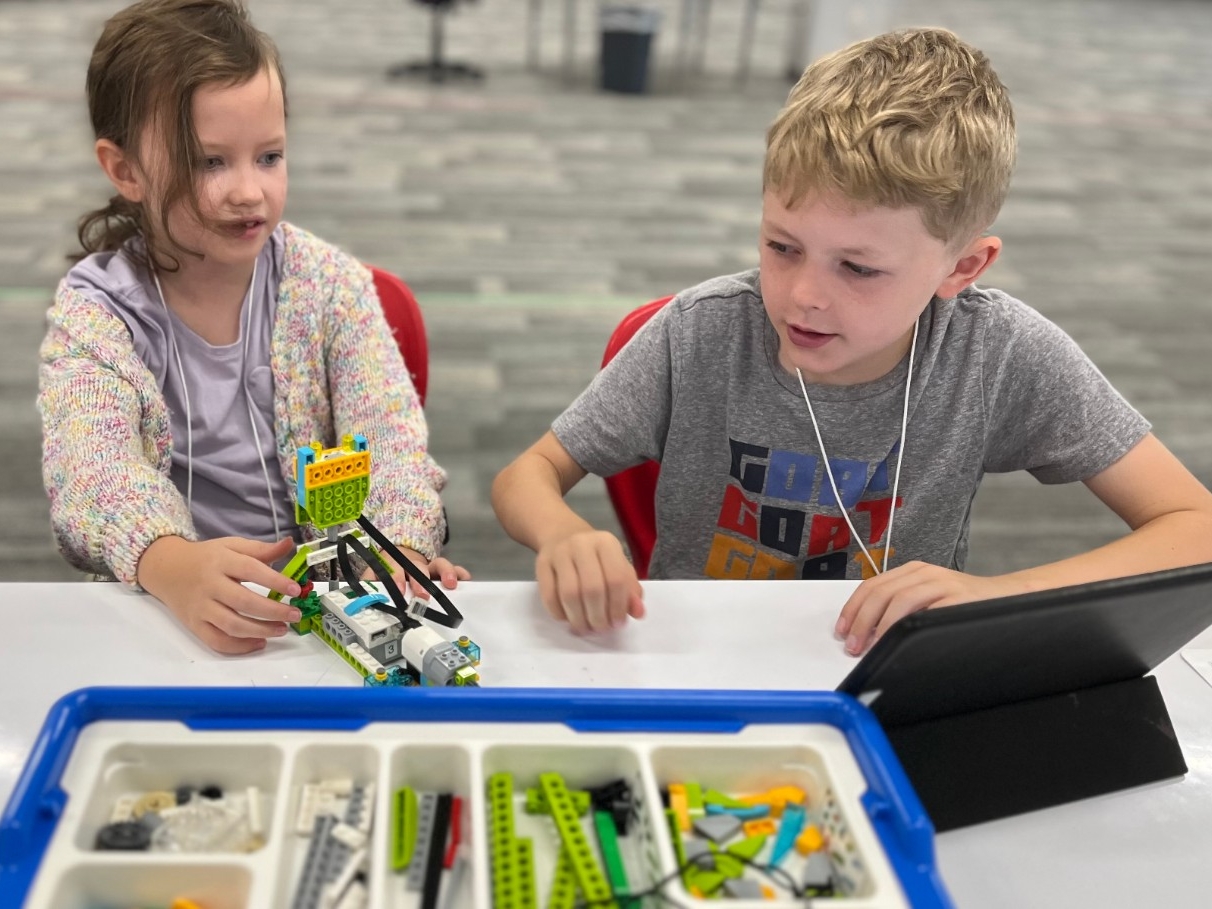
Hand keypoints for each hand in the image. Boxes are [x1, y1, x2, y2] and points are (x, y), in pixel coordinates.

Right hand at [136, 536, 303, 654]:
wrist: (166, 569)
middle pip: (243, 601)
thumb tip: (290, 544)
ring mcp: (200, 607)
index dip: (275, 581)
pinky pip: (217, 641)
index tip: (295, 590)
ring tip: (282, 629)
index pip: (251, 570)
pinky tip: (259, 642)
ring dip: (260, 630)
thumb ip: (261, 549)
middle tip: (294, 615)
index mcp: (221, 561)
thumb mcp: (231, 546)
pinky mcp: (194, 625)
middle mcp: (209, 585)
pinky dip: (240, 646)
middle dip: (273, 611)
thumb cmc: (205, 557)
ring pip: (231, 625)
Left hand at [362, 547, 469, 598]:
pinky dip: (460, 573)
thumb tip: (359, 598)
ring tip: (450, 585)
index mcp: (393, 564)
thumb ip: (368, 585)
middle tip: (423, 596)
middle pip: (418, 568)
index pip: (393, 568)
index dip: (396, 578)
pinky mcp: (442, 571)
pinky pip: (454, 569)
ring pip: (439, 564)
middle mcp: (412, 564)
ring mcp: (429, 567)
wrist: (400, 554)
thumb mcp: (375, 575)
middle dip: (421, 582)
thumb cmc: (389, 570)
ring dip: (445, 573)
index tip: (399, 591)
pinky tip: (466, 579)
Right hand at [534, 530, 644, 633]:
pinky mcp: (541, 563)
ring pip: (569, 594)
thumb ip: (630, 591)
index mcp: (606, 543)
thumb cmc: (596, 558)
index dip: (618, 607)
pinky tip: (568, 619)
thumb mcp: (618, 567)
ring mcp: (559, 553)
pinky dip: (560, 614)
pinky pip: (549, 596)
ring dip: (579, 619)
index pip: (616, 579)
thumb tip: (638, 613)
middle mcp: (582, 544)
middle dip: (598, 616)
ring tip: (586, 629)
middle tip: (601, 629)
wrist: (562, 535)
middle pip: (592, 589)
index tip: (618, 624)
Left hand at [835, 561, 1017, 655]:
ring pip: (898, 599)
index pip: (871, 586)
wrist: (1008, 597)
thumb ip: (900, 610)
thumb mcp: (927, 601)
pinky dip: (904, 626)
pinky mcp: (958, 597)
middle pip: (879, 593)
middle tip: (851, 645)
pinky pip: (924, 611)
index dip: (852, 609)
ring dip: (877, 626)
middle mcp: (924, 573)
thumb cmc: (964, 605)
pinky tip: (895, 640)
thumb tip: (866, 634)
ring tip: (868, 646)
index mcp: (912, 571)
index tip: (841, 630)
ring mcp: (941, 583)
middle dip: (860, 621)